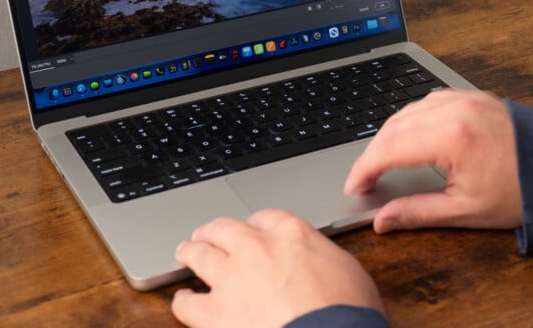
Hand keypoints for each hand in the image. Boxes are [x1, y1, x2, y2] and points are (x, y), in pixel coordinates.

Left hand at [172, 209, 383, 327]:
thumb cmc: (349, 314)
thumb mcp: (348, 271)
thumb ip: (323, 258)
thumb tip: (319, 263)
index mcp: (292, 235)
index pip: (266, 218)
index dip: (256, 225)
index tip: (253, 230)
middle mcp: (257, 249)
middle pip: (225, 228)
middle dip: (214, 230)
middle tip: (208, 233)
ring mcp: (232, 278)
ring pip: (200, 254)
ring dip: (191, 251)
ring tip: (185, 252)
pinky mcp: (215, 312)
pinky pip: (188, 302)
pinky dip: (184, 300)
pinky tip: (183, 300)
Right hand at [344, 89, 521, 232]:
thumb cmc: (527, 192)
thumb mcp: (467, 210)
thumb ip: (417, 212)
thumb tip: (382, 219)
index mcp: (451, 137)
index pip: (388, 149)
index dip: (364, 169)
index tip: (355, 186)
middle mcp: (454, 110)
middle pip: (393, 126)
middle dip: (372, 152)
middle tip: (364, 178)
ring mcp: (465, 99)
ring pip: (408, 109)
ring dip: (390, 133)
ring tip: (382, 160)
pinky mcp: (474, 97)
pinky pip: (429, 100)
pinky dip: (412, 117)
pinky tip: (411, 134)